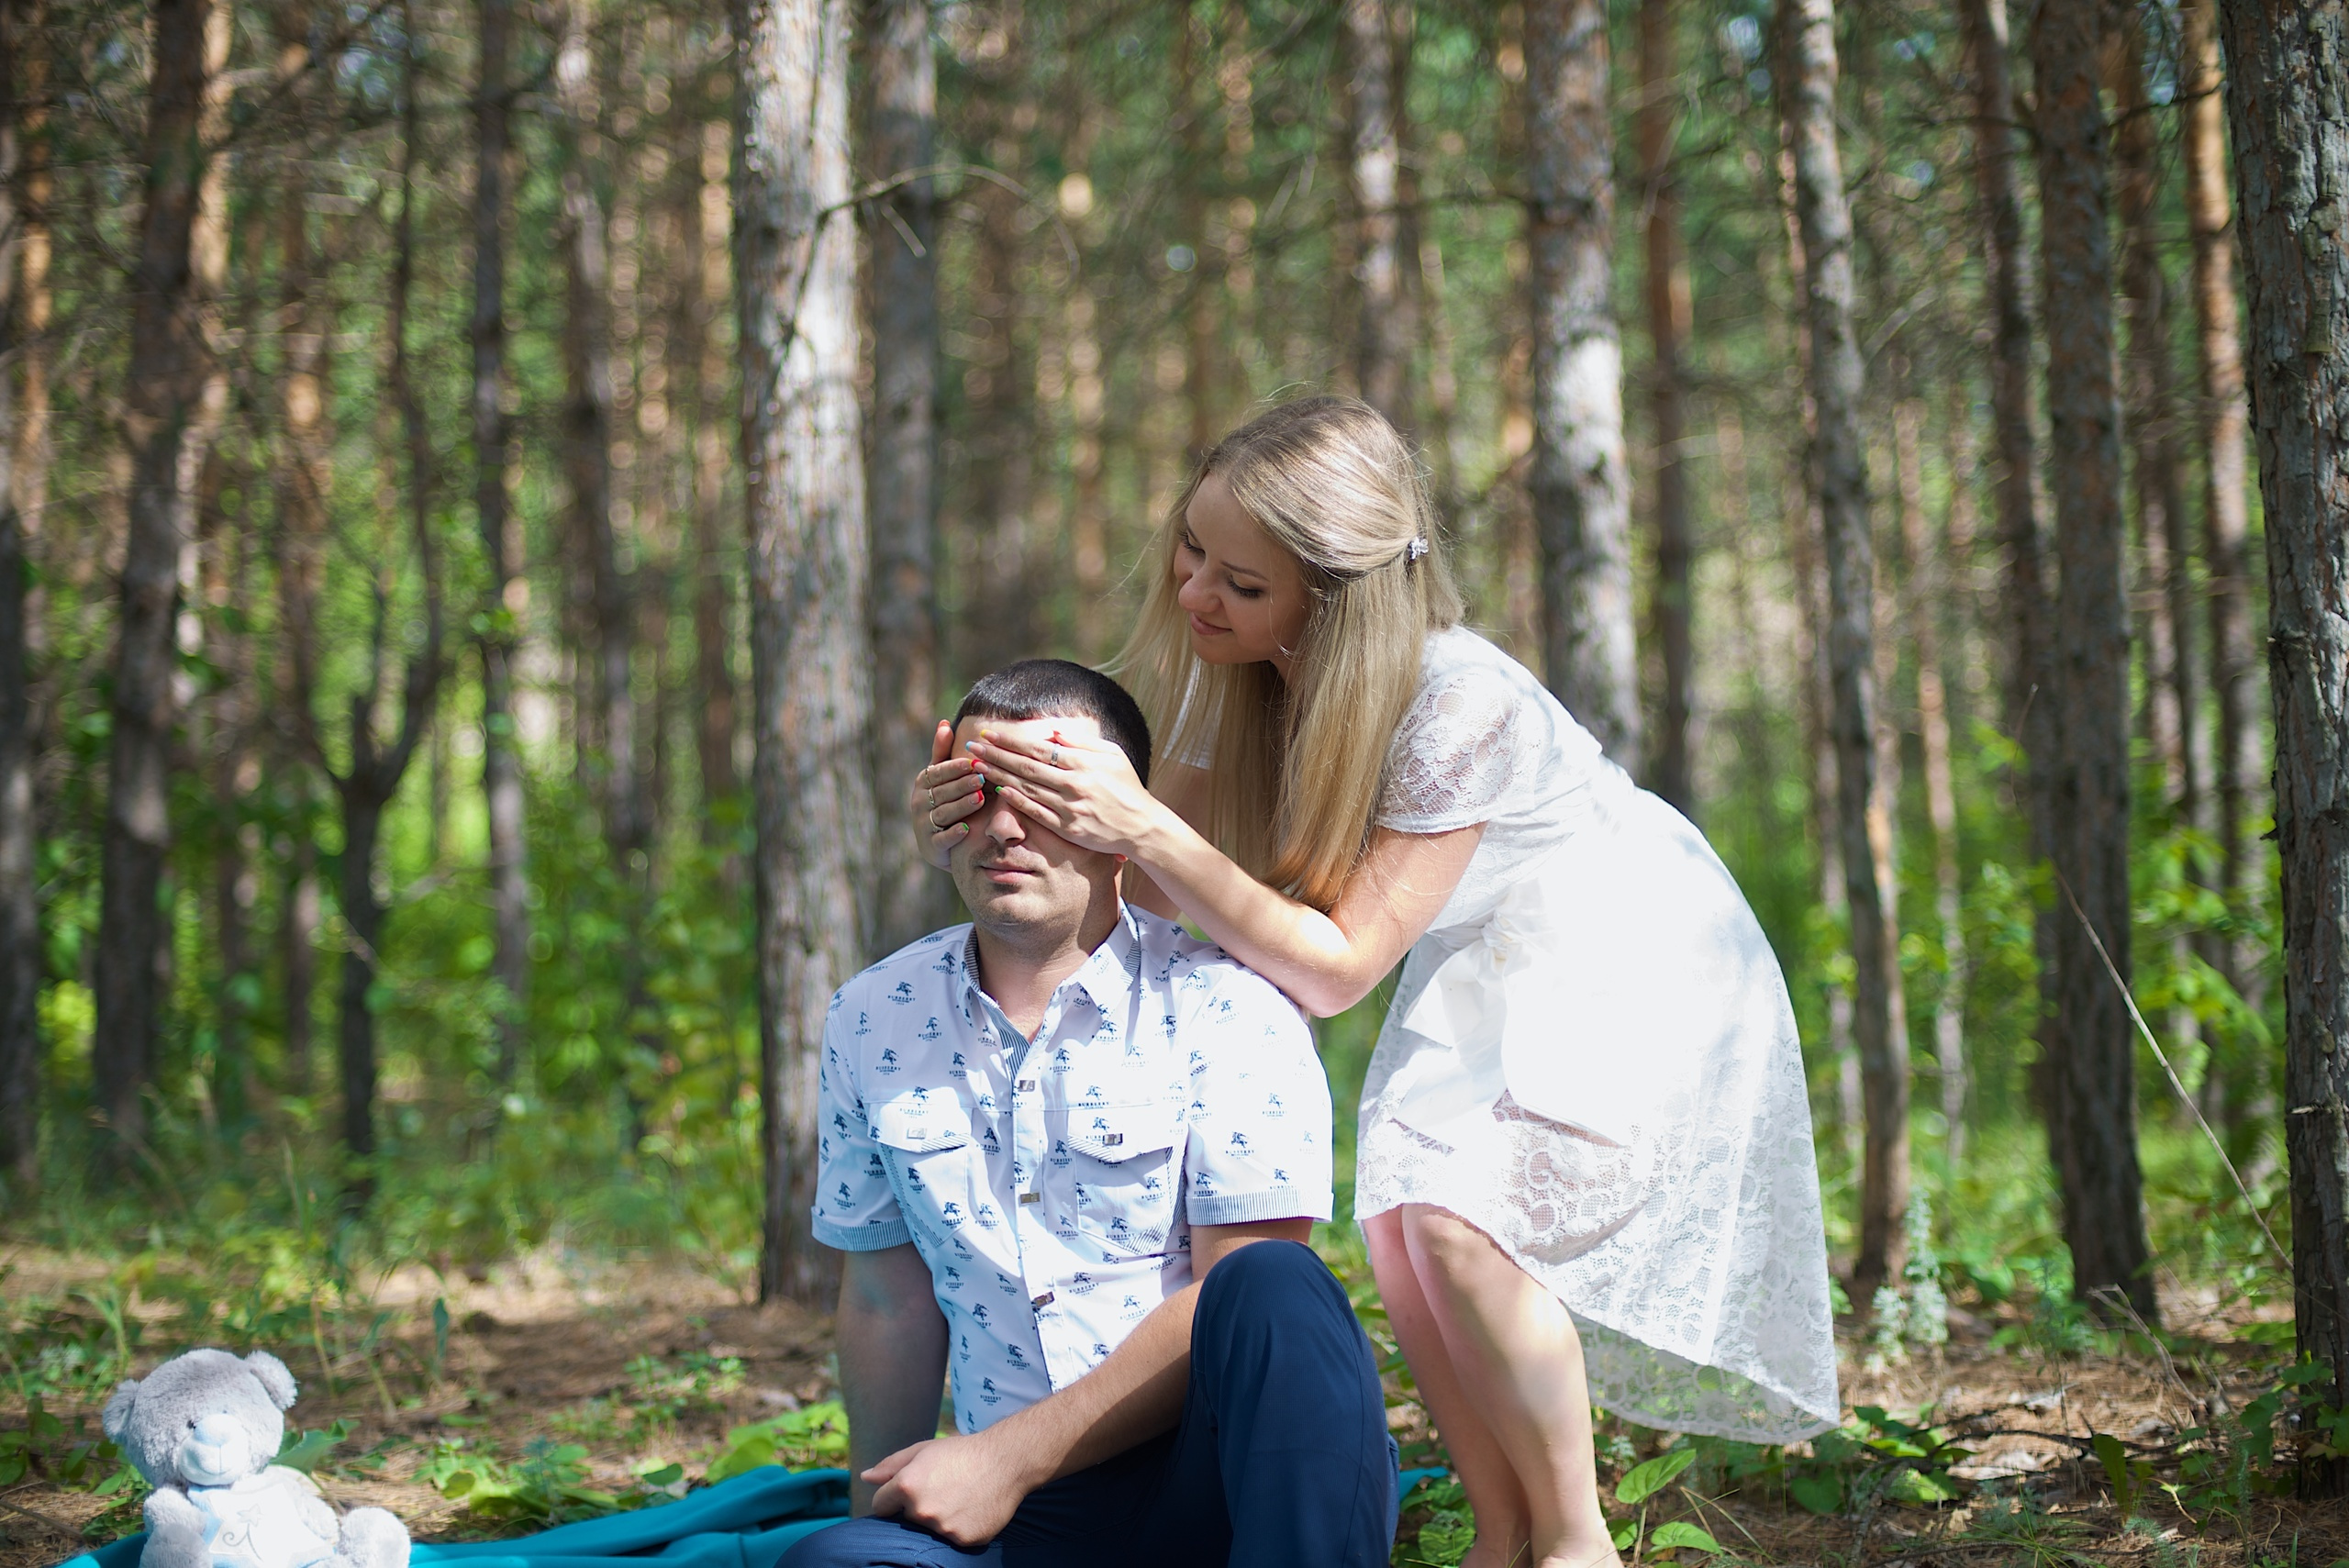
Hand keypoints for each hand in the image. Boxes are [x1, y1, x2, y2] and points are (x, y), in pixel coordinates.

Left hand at [864, 1432, 1036, 1547]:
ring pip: (929, 1530)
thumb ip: (890, 1466)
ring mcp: (943, 1528)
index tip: (911, 1490)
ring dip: (938, 1518)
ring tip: (958, 1498)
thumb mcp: (923, 1450)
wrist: (1006, 1461)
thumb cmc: (961, 1452)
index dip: (893, 1497)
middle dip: (917, 1507)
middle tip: (942, 1489)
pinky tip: (970, 1509)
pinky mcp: (963, 1540)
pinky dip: (958, 1527)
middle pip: (906, 1519)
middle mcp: (922, 1510)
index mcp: (907, 1486)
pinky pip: (951, 1538)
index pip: (880, 1505)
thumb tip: (865, 1477)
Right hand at [910, 721, 985, 868]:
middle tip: (981, 778)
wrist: (941, 842)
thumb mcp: (942, 776)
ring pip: (944, 813)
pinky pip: (942, 839)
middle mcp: (920, 802)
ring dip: (961, 806)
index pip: (938, 773)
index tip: (972, 762)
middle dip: (962, 785)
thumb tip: (944, 722)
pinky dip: (953, 834)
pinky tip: (967, 829)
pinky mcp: (931, 846)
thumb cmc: (945, 800)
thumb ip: (942, 752)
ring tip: (980, 799)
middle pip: (943, 792)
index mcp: (924, 783)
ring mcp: (924, 825)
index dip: (954, 768)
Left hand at [966, 726, 1166, 857]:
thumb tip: (1051, 732)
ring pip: (1026, 788)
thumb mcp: (1112, 755)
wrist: (1141, 826)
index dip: (1010, 740)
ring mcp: (1069, 808)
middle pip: (1026, 766)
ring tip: (978, 765)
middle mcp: (1074, 784)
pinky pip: (1035, 812)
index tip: (990, 733)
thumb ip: (1081, 742)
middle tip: (973, 746)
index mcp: (1083, 763)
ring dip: (999, 775)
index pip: (1037, 748)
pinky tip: (998, 790)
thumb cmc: (1126, 786)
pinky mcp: (1067, 828)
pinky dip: (1015, 800)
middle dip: (996, 754)